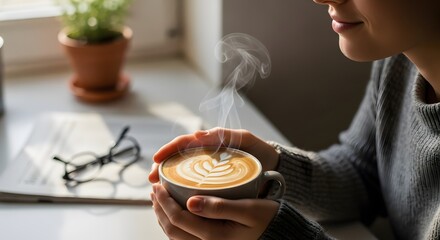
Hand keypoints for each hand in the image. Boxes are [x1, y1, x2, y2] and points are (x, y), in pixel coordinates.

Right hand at [148, 127, 278, 182]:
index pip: (184, 144)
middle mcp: (207, 157)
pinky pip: (193, 187)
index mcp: (211, 143)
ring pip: (183, 174)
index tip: (157, 159)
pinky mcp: (214, 186)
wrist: (276, 170)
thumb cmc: (260, 152)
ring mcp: (209, 172)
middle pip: (178, 160)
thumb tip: (198, 135)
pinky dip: (180, 190)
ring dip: (167, 179)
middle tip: (152, 178)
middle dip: (162, 167)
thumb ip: (224, 134)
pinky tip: (173, 198)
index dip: (168, 149)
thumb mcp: (245, 138)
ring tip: (157, 188)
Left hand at [151, 184, 278, 239]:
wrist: (279, 233)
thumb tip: (190, 202)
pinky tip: (174, 211)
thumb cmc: (267, 218)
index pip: (178, 219)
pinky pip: (185, 238)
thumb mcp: (248, 209)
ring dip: (163, 216)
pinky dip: (173, 224)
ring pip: (175, 236)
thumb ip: (220, 207)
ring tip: (158, 198)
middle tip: (154, 188)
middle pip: (172, 229)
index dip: (164, 202)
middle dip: (159, 208)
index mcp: (214, 236)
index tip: (158, 184)